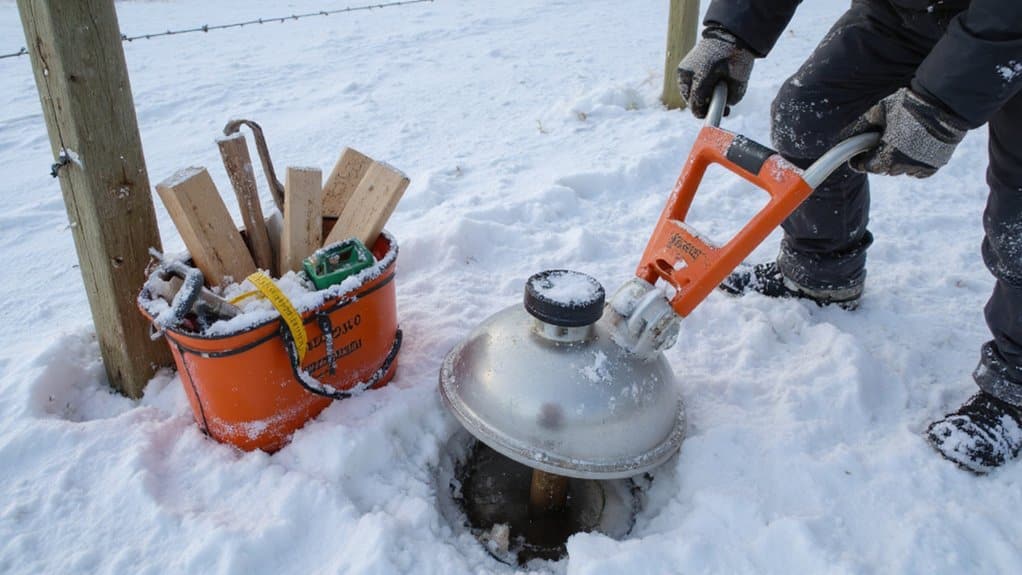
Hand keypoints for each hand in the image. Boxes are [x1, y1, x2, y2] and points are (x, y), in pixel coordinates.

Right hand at [676, 28, 754, 118]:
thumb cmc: (736, 58)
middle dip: (704, 106)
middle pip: (690, 100)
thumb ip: (731, 98)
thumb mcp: (739, 81)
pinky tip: (709, 86)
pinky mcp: (682, 68)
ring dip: (700, 97)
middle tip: (721, 105)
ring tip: (715, 93)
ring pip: (688, 94)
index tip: (719, 114)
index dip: (705, 112)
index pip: (696, 103)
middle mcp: (688, 72)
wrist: (729, 35)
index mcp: (701, 75)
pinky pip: (687, 86)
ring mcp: (683, 70)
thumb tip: (723, 109)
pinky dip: (696, 89)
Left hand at [845, 88, 968, 177]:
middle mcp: (902, 166)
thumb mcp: (879, 111)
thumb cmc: (908, 104)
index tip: (857, 157)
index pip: (866, 167)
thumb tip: (842, 137)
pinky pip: (917, 171)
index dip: (859, 162)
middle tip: (880, 144)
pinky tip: (914, 148)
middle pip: (883, 169)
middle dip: (878, 158)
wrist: (945, 103)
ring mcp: (919, 167)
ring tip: (899, 142)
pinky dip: (913, 163)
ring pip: (900, 170)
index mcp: (886, 155)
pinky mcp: (934, 166)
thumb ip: (860, 126)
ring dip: (896, 161)